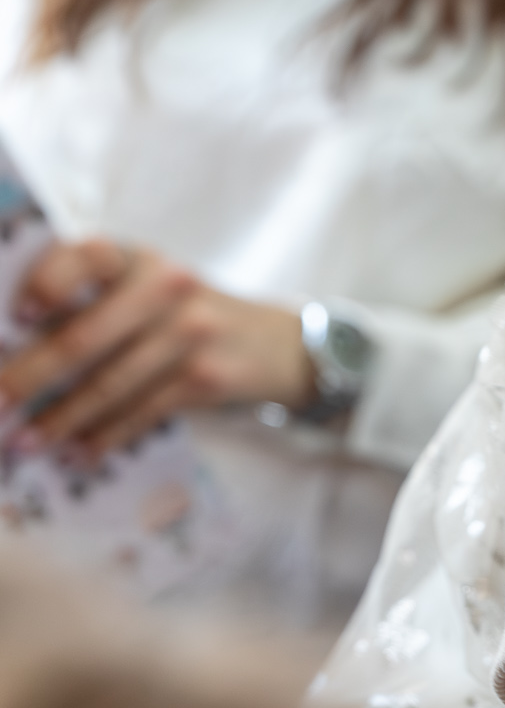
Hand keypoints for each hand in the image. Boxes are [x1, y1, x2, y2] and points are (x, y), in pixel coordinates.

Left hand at [0, 238, 312, 453]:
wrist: (275, 344)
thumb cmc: (186, 316)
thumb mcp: (150, 289)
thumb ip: (94, 303)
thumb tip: (13, 348)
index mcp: (141, 259)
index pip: (90, 255)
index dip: (50, 281)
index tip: (17, 315)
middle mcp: (167, 289)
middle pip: (84, 336)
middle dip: (28, 375)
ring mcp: (190, 334)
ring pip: (108, 384)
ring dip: (59, 418)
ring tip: (23, 440)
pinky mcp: (204, 378)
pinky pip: (140, 412)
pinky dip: (104, 436)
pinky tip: (78, 453)